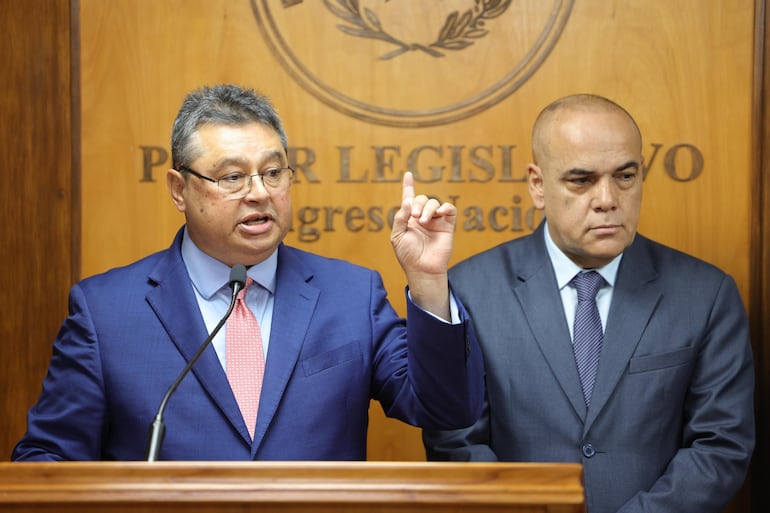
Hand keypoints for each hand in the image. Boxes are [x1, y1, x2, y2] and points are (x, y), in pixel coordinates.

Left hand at [390, 172, 454, 317]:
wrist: (422, 268)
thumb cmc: (408, 255)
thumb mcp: (397, 236)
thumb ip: (400, 218)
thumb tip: (408, 202)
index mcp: (409, 219)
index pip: (409, 199)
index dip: (408, 186)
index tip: (408, 175)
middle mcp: (422, 217)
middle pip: (421, 198)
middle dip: (418, 204)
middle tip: (415, 217)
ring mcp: (436, 221)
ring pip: (434, 202)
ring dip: (428, 208)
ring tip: (424, 222)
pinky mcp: (448, 225)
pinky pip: (449, 209)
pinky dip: (445, 207)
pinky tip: (438, 214)